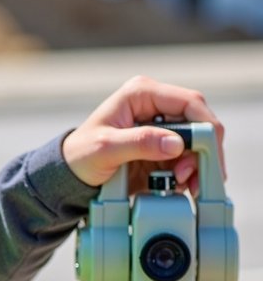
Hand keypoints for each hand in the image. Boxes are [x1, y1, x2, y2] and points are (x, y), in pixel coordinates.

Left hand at [62, 75, 224, 193]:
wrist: (70, 175)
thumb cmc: (80, 155)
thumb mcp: (105, 148)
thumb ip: (140, 143)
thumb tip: (176, 143)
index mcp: (141, 94)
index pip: (189, 102)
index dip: (206, 126)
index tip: (209, 152)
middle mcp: (155, 106)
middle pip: (199, 123)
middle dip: (202, 152)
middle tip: (193, 177)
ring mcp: (160, 127)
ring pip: (196, 143)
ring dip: (196, 166)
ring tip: (184, 185)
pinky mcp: (161, 147)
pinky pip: (187, 158)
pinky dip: (189, 173)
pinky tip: (180, 186)